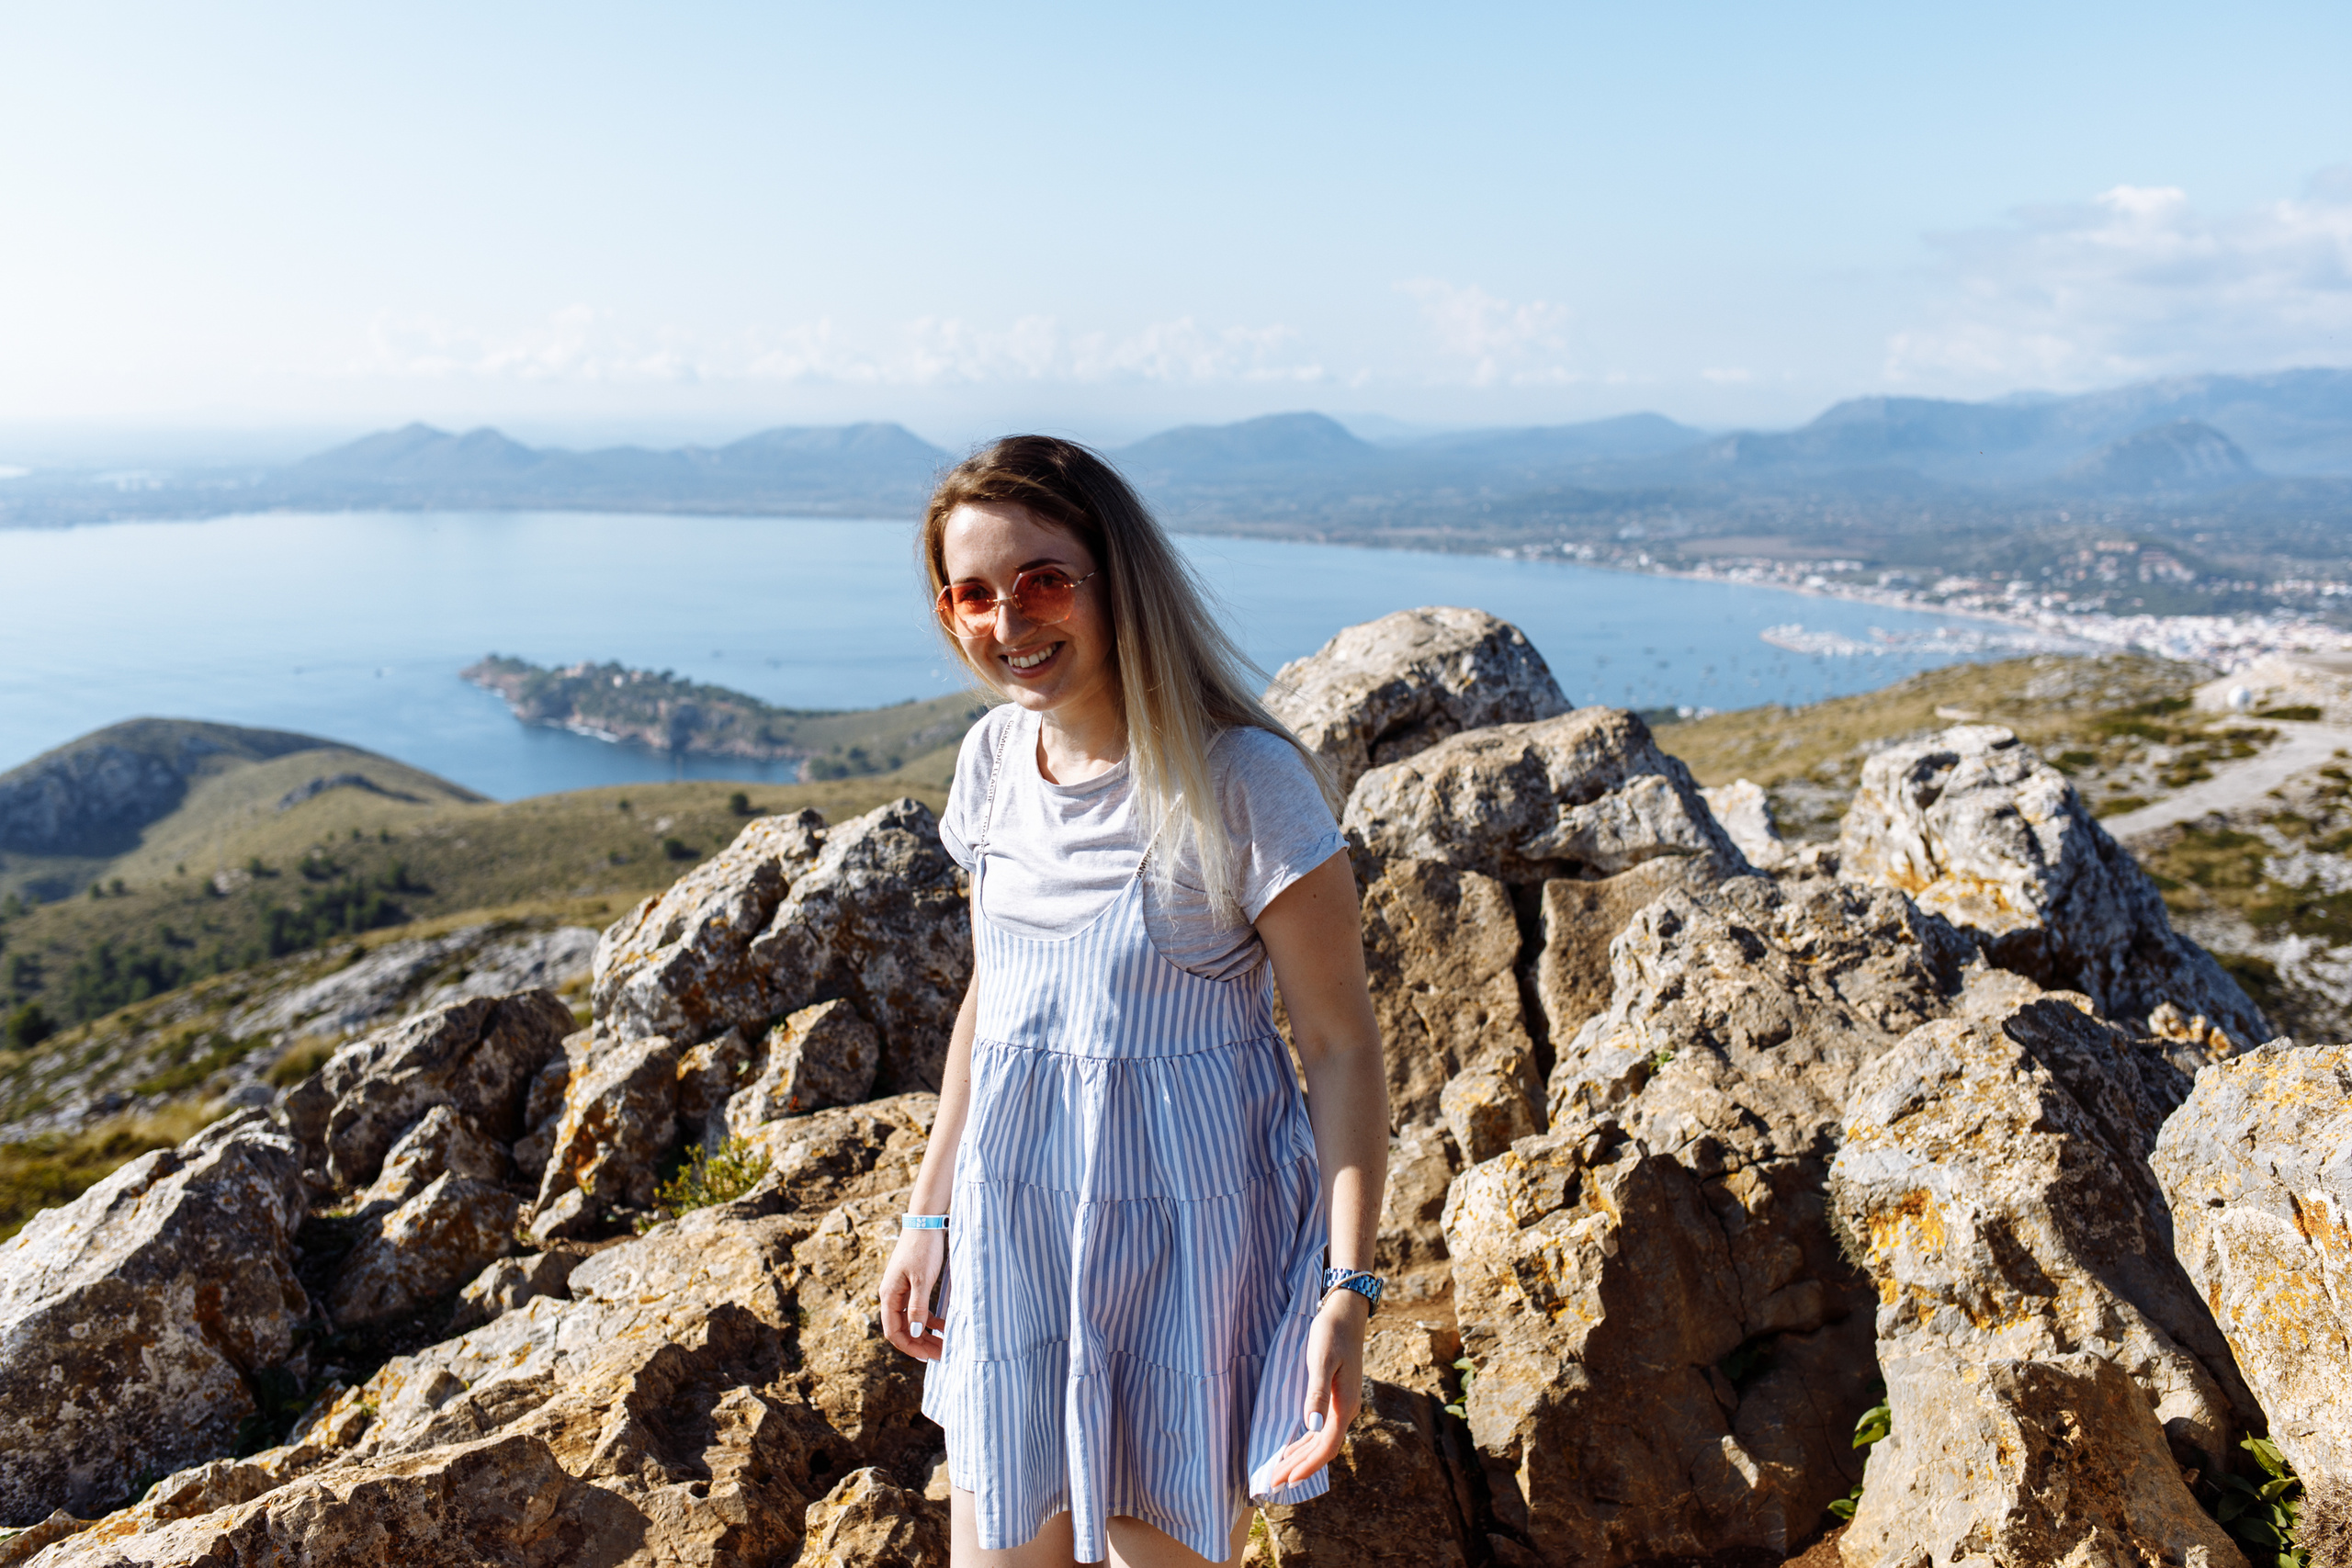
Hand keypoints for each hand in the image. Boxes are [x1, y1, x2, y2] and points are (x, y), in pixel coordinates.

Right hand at [879, 1228, 946, 1360]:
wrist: (925, 1222)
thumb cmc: (923, 1249)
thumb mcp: (922, 1280)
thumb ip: (917, 1308)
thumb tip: (913, 1333)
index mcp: (889, 1295)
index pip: (894, 1332)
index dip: (910, 1347)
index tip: (928, 1357)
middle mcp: (891, 1295)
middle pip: (903, 1329)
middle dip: (921, 1344)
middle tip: (941, 1355)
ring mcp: (901, 1290)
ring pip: (911, 1321)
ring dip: (926, 1334)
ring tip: (944, 1345)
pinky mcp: (911, 1284)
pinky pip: (917, 1309)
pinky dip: (929, 1320)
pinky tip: (943, 1326)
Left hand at [1263, 1290, 1368, 1488]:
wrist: (1346, 1314)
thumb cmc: (1330, 1333)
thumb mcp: (1320, 1361)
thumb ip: (1316, 1394)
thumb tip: (1312, 1427)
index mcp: (1344, 1405)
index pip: (1326, 1446)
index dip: (1307, 1466)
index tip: (1286, 1480)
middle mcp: (1346, 1410)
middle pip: (1323, 1449)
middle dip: (1299, 1467)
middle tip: (1273, 1482)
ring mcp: (1342, 1405)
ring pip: (1322, 1441)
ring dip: (1301, 1457)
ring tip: (1280, 1472)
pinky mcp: (1335, 1398)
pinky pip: (1321, 1430)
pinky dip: (1306, 1443)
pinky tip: (1293, 1448)